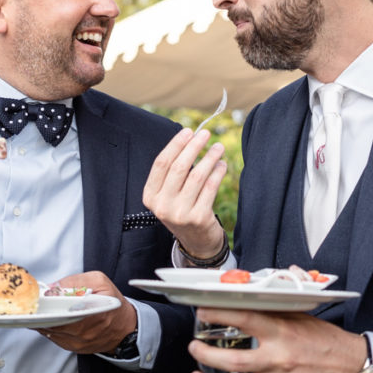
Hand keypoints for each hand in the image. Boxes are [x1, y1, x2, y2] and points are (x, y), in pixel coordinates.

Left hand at [37, 271, 136, 354]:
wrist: (124, 328)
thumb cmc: (112, 303)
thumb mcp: (100, 282)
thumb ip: (76, 281)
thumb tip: (53, 286)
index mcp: (93, 312)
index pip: (64, 310)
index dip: (49, 303)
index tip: (39, 297)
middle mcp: (85, 331)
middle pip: (53, 322)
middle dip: (41, 312)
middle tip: (33, 303)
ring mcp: (78, 342)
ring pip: (51, 331)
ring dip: (42, 320)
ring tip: (37, 309)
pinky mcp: (74, 347)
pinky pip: (55, 337)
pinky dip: (48, 327)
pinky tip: (46, 318)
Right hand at [142, 128, 227, 258]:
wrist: (196, 241)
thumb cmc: (182, 208)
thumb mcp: (168, 194)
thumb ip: (173, 172)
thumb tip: (189, 139)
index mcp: (150, 196)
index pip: (161, 164)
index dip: (175, 145)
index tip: (188, 131)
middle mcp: (162, 205)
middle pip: (179, 167)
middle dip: (194, 146)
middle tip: (206, 134)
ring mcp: (180, 213)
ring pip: (197, 176)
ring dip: (209, 157)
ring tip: (218, 147)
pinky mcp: (199, 218)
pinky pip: (210, 188)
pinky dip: (217, 172)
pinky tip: (222, 164)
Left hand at [188, 307, 366, 372]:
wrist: (354, 370)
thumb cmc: (329, 343)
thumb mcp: (303, 316)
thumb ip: (275, 307)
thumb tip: (253, 293)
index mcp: (284, 331)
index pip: (243, 319)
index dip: (217, 314)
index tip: (202, 311)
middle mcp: (279, 358)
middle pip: (232, 359)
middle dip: (205, 353)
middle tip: (194, 346)